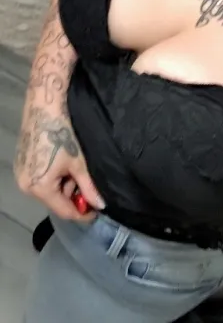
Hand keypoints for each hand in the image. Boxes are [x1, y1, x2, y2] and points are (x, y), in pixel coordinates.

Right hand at [14, 103, 104, 221]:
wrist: (45, 109)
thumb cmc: (63, 134)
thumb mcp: (79, 164)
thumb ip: (89, 187)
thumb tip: (101, 205)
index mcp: (39, 188)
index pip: (63, 211)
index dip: (81, 213)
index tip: (95, 211)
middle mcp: (26, 186)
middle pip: (54, 201)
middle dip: (72, 196)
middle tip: (88, 186)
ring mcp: (21, 176)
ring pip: (48, 191)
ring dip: (64, 186)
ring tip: (77, 171)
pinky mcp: (21, 165)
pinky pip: (41, 180)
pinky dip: (54, 178)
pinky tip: (64, 166)